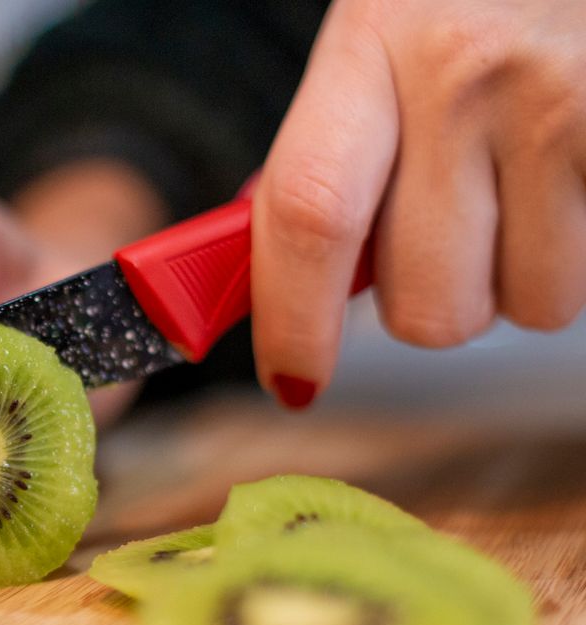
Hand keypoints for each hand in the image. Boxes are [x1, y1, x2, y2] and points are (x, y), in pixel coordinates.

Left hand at [252, 0, 585, 407]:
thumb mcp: (380, 42)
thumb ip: (329, 154)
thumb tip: (273, 286)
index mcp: (371, 46)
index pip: (309, 215)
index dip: (295, 322)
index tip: (293, 379)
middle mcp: (467, 77)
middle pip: (426, 304)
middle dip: (428, 305)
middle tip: (445, 240)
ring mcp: (565, 109)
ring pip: (527, 304)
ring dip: (517, 279)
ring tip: (524, 189)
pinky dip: (578, 253)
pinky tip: (567, 185)